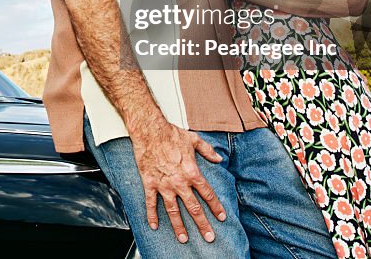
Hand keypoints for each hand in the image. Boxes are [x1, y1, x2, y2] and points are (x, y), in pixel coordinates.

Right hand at [130, 120, 226, 242]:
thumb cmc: (171, 133)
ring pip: (173, 210)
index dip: (216, 207)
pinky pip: (151, 203)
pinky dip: (152, 215)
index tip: (221, 217)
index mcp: (192, 172)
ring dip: (179, 226)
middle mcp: (179, 182)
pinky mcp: (150, 183)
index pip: (207, 194)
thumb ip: (208, 150)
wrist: (149, 130)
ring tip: (184, 239)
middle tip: (209, 237)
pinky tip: (154, 225)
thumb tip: (219, 158)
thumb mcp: (194, 139)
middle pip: (193, 208)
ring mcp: (164, 184)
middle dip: (202, 224)